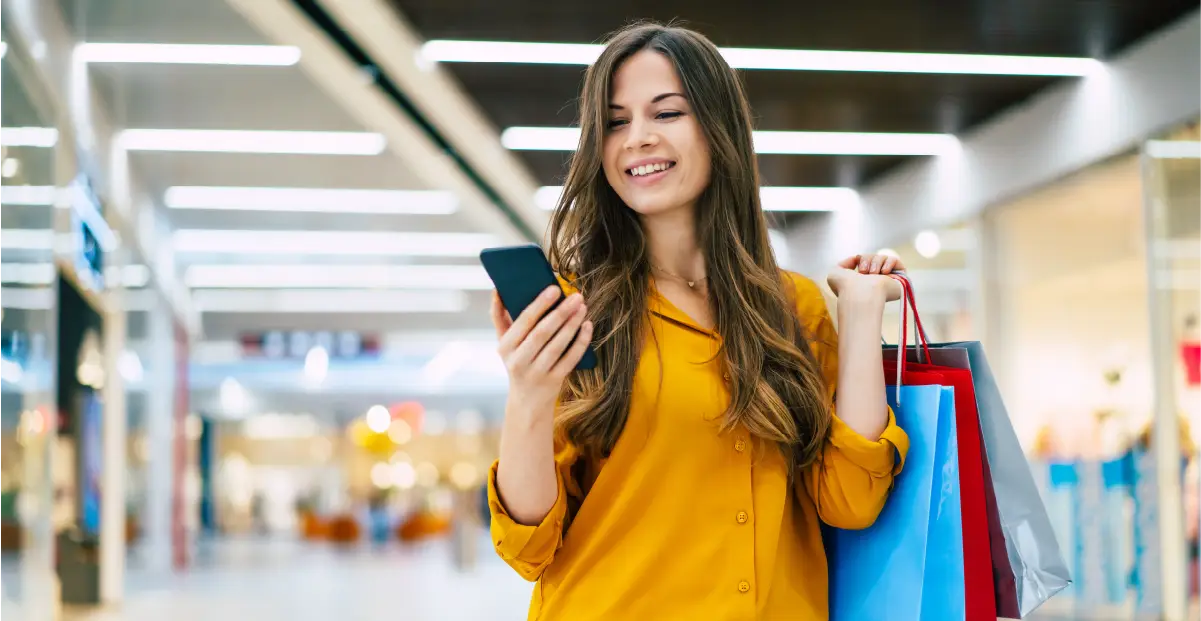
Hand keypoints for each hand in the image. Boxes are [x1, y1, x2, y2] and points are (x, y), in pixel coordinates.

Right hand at [491, 286, 593, 412]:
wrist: (526, 402)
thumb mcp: (504, 344)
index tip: (555, 289)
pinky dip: (581, 342)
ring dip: (572, 324)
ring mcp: (537, 373)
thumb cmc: (517, 362)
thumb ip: (499, 317)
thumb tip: (497, 290)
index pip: (524, 322)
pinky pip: (570, 359)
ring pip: (558, 345)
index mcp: (505, 347)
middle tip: (576, 296)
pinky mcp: (554, 381)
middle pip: (542, 333)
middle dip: (561, 312)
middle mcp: (519, 361)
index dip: (540, 304)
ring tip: (582, 307)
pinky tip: (587, 326)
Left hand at [826, 254, 905, 303]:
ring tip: (873, 274)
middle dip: (867, 259)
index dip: (861, 258)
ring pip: (883, 257)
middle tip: (864, 272)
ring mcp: (887, 280)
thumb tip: (857, 258)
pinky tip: (883, 273)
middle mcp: (875, 280)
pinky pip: (895, 261)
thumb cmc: (845, 287)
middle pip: (874, 256)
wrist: (860, 295)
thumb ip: (843, 263)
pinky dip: (888, 263)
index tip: (856, 262)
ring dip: (876, 262)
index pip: (865, 260)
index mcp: (862, 279)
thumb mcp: (836, 272)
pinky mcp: (899, 279)